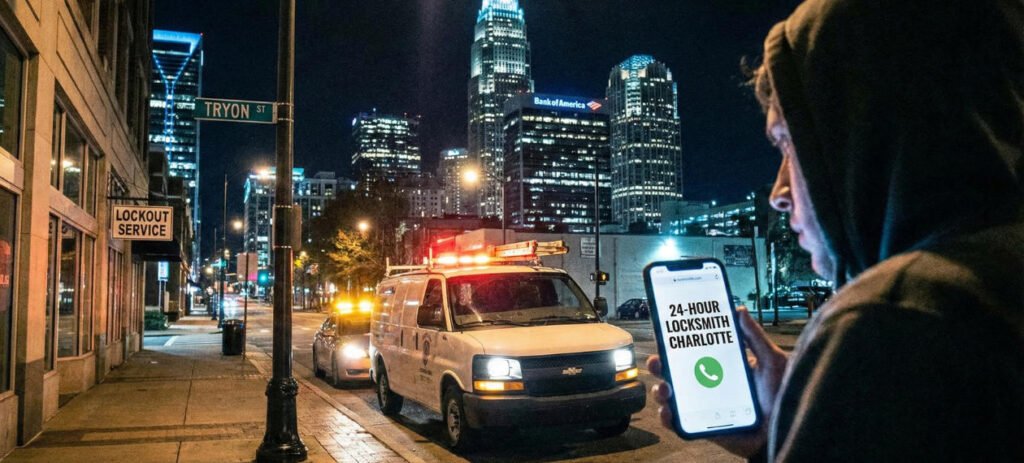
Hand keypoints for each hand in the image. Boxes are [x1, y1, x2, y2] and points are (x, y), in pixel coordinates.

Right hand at [647, 306, 787, 457]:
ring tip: (665, 388)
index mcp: (722, 366)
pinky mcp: (703, 425)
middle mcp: (709, 384)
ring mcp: (703, 405)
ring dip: (660, 390)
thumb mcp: (772, 361)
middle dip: (660, 365)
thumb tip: (739, 311)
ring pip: (672, 396)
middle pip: (675, 372)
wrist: (785, 430)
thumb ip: (755, 337)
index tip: (666, 334)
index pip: (693, 352)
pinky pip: (679, 422)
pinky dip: (668, 417)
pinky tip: (669, 410)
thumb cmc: (781, 397)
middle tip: (658, 360)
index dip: (676, 344)